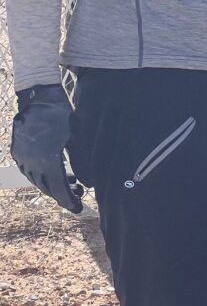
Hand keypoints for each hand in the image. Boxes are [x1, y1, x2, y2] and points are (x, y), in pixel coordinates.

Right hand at [11, 84, 83, 212]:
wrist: (39, 96)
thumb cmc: (61, 115)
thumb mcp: (76, 137)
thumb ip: (81, 161)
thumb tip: (88, 182)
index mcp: (48, 161)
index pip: (60, 190)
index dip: (70, 201)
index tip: (79, 209)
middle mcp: (32, 163)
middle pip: (48, 187)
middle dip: (64, 193)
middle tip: (78, 193)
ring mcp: (22, 158)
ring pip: (38, 180)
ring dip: (53, 183)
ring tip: (72, 181)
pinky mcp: (17, 152)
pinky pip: (30, 170)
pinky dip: (42, 174)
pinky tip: (54, 170)